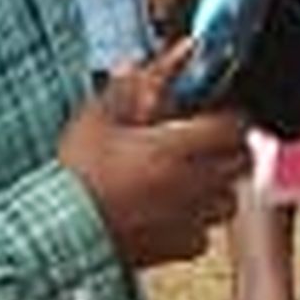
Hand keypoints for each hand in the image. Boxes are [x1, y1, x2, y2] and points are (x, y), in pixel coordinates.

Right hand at [55, 50, 256, 270]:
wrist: (57, 232)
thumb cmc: (77, 173)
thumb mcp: (101, 114)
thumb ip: (144, 80)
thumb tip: (181, 51)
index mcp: (176, 148)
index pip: (235, 126)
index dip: (230, 115)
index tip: (217, 111)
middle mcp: (192, 185)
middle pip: (241, 162)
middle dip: (228, 148)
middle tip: (204, 140)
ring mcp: (189, 220)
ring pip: (228, 200)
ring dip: (216, 185)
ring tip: (186, 176)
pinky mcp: (178, 249)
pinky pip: (203, 234)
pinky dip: (194, 221)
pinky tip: (168, 209)